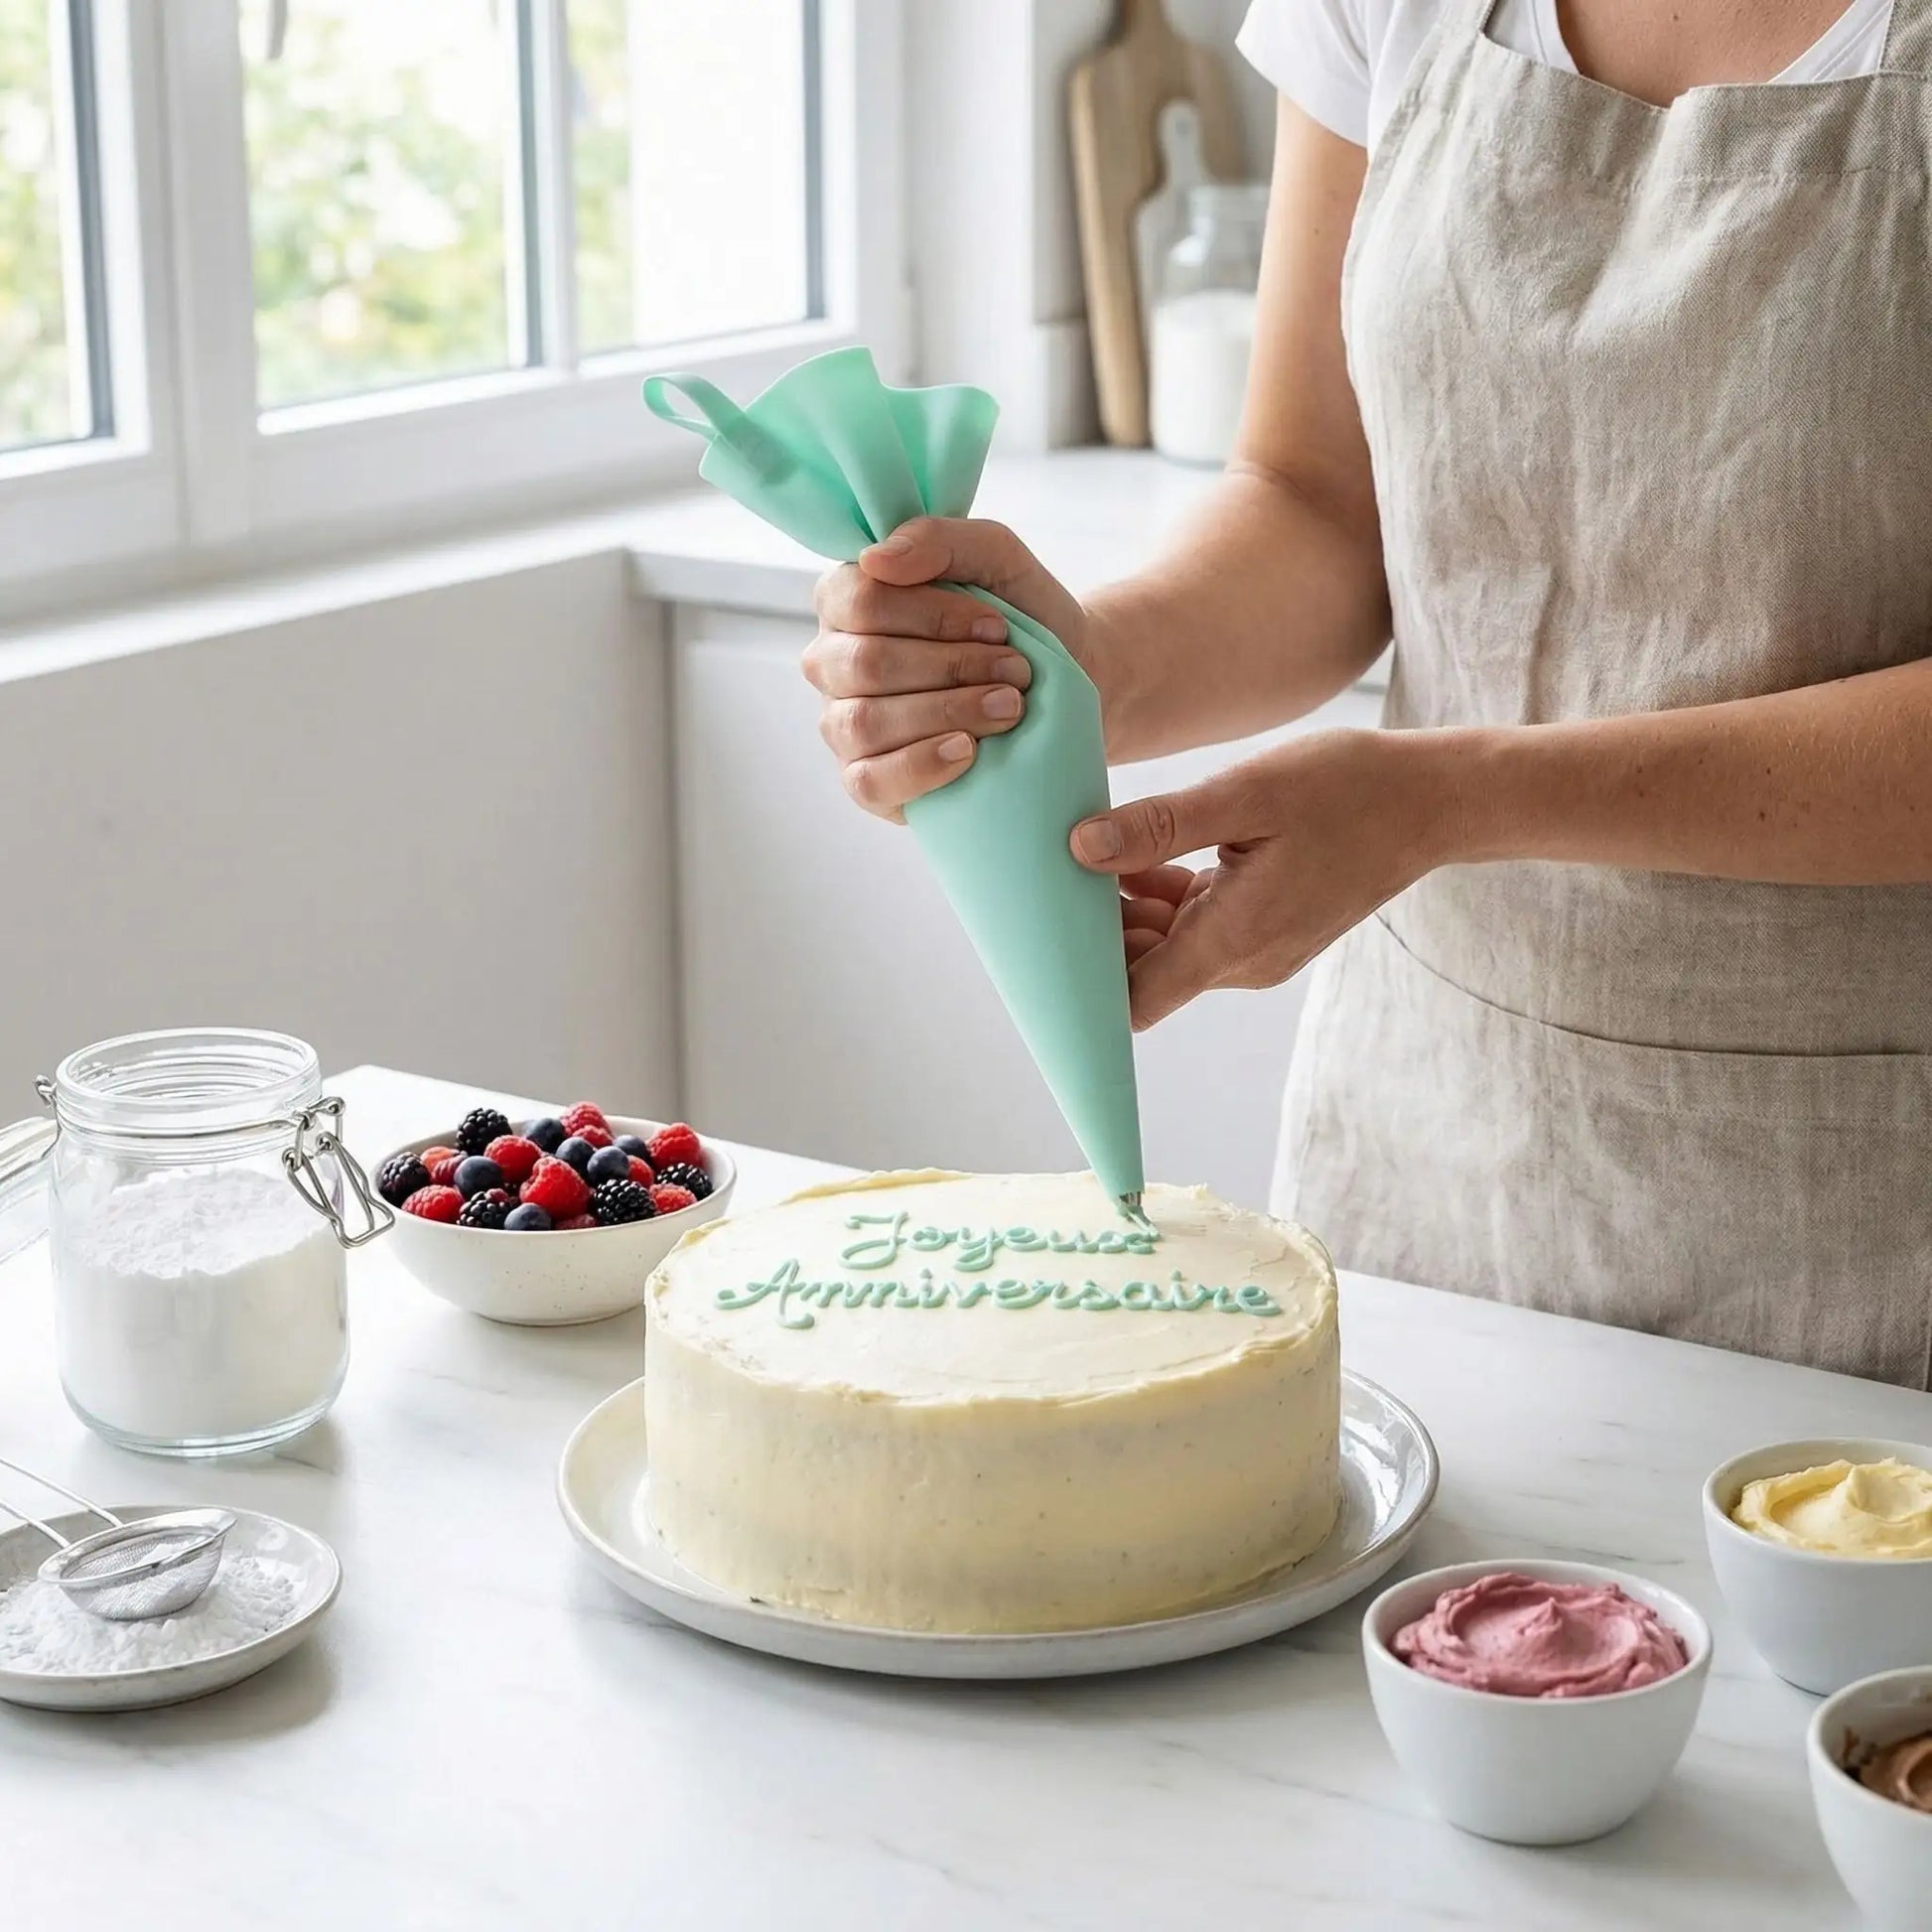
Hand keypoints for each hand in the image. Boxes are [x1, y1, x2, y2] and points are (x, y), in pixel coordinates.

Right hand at [804, 516, 1094, 820]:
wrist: (1068, 681)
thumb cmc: (1020, 614)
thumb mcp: (995, 557)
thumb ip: (940, 539)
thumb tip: (877, 558)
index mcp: (847, 600)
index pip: (861, 601)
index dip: (934, 616)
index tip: (999, 626)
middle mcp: (832, 661)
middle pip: (866, 664)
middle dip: (952, 668)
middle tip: (1016, 673)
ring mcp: (842, 724)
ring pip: (865, 722)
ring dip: (947, 713)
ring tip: (1009, 709)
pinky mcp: (865, 781)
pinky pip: (868, 780)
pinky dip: (921, 766)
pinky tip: (967, 751)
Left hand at [1070, 729, 1454, 1028]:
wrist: (1433, 800)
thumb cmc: (1348, 789)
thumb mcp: (1245, 794)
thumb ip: (1160, 826)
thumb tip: (1080, 848)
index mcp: (1234, 940)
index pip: (1134, 1002)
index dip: (1086, 980)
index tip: (1050, 930)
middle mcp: (1243, 961)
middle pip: (1143, 973)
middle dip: (1096, 932)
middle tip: (1052, 871)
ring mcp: (1257, 946)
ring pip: (1167, 946)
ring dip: (1127, 910)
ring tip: (1086, 850)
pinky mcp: (1266, 924)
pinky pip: (1198, 923)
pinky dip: (1164, 896)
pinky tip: (1137, 850)